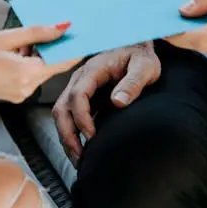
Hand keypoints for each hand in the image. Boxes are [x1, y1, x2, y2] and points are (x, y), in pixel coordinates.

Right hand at [0, 23, 82, 103]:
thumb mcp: (7, 36)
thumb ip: (38, 32)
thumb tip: (64, 27)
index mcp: (27, 73)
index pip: (63, 61)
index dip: (75, 47)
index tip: (85, 35)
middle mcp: (27, 88)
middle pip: (51, 65)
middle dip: (52, 47)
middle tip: (53, 27)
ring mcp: (20, 94)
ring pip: (39, 70)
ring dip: (37, 54)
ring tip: (20, 40)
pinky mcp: (13, 95)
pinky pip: (29, 76)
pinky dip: (27, 63)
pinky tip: (14, 51)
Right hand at [52, 42, 160, 163]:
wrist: (136, 47)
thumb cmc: (141, 56)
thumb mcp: (145, 66)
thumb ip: (133, 82)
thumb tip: (117, 102)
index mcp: (93, 69)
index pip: (77, 95)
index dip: (81, 118)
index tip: (92, 136)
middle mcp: (80, 79)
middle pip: (62, 108)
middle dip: (67, 135)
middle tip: (80, 158)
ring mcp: (79, 88)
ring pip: (61, 114)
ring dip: (66, 138)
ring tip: (80, 160)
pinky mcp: (83, 98)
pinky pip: (69, 117)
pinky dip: (72, 134)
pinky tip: (83, 151)